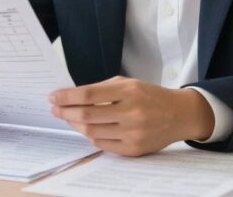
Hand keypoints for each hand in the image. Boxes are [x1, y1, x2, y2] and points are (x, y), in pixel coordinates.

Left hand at [49, 76, 213, 155]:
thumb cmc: (149, 96)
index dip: (66, 97)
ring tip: (69, 118)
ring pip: (92, 132)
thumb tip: (70, 97)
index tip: (53, 97)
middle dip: (65, 112)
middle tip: (55, 109)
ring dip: (75, 124)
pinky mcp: (135, 149)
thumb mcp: (128, 83)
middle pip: (87, 115)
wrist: (179, 114)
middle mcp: (132, 112)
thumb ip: (101, 89)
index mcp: (128, 91)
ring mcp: (134, 133)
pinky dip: (90, 136)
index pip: (88, 94)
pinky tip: (86, 128)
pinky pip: (103, 145)